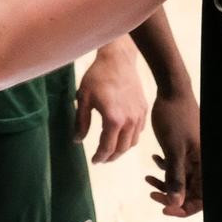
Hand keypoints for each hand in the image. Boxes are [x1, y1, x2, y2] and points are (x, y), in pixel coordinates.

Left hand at [74, 41, 146, 162]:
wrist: (118, 60)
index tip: (94, 161)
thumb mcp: (83, 99)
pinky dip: (131, 138)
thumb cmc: (97, 77)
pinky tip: (122, 136)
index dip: (100, 157)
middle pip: (122, 149)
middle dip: (111, 157)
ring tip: (111, 150)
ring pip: (133, 142)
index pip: (107, 147)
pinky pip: (139, 131)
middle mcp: (130, 121)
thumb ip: (81, 122)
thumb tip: (77, 140)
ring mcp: (139, 115)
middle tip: (102, 159)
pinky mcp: (144, 109)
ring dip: (122, 149)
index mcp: (114, 120)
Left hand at [145, 87, 203, 215]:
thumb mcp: (173, 151)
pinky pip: (178, 165)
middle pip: (191, 192)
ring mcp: (194, 155)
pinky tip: (154, 157)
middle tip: (152, 194)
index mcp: (205, 166)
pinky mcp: (185, 147)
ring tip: (148, 179)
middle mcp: (203, 163)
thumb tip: (175, 204)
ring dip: (166, 182)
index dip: (183, 209)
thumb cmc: (175, 119)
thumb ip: (175, 178)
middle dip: (171, 195)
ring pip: (182, 179)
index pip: (201, 200)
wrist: (171, 91)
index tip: (163, 208)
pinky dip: (166, 166)